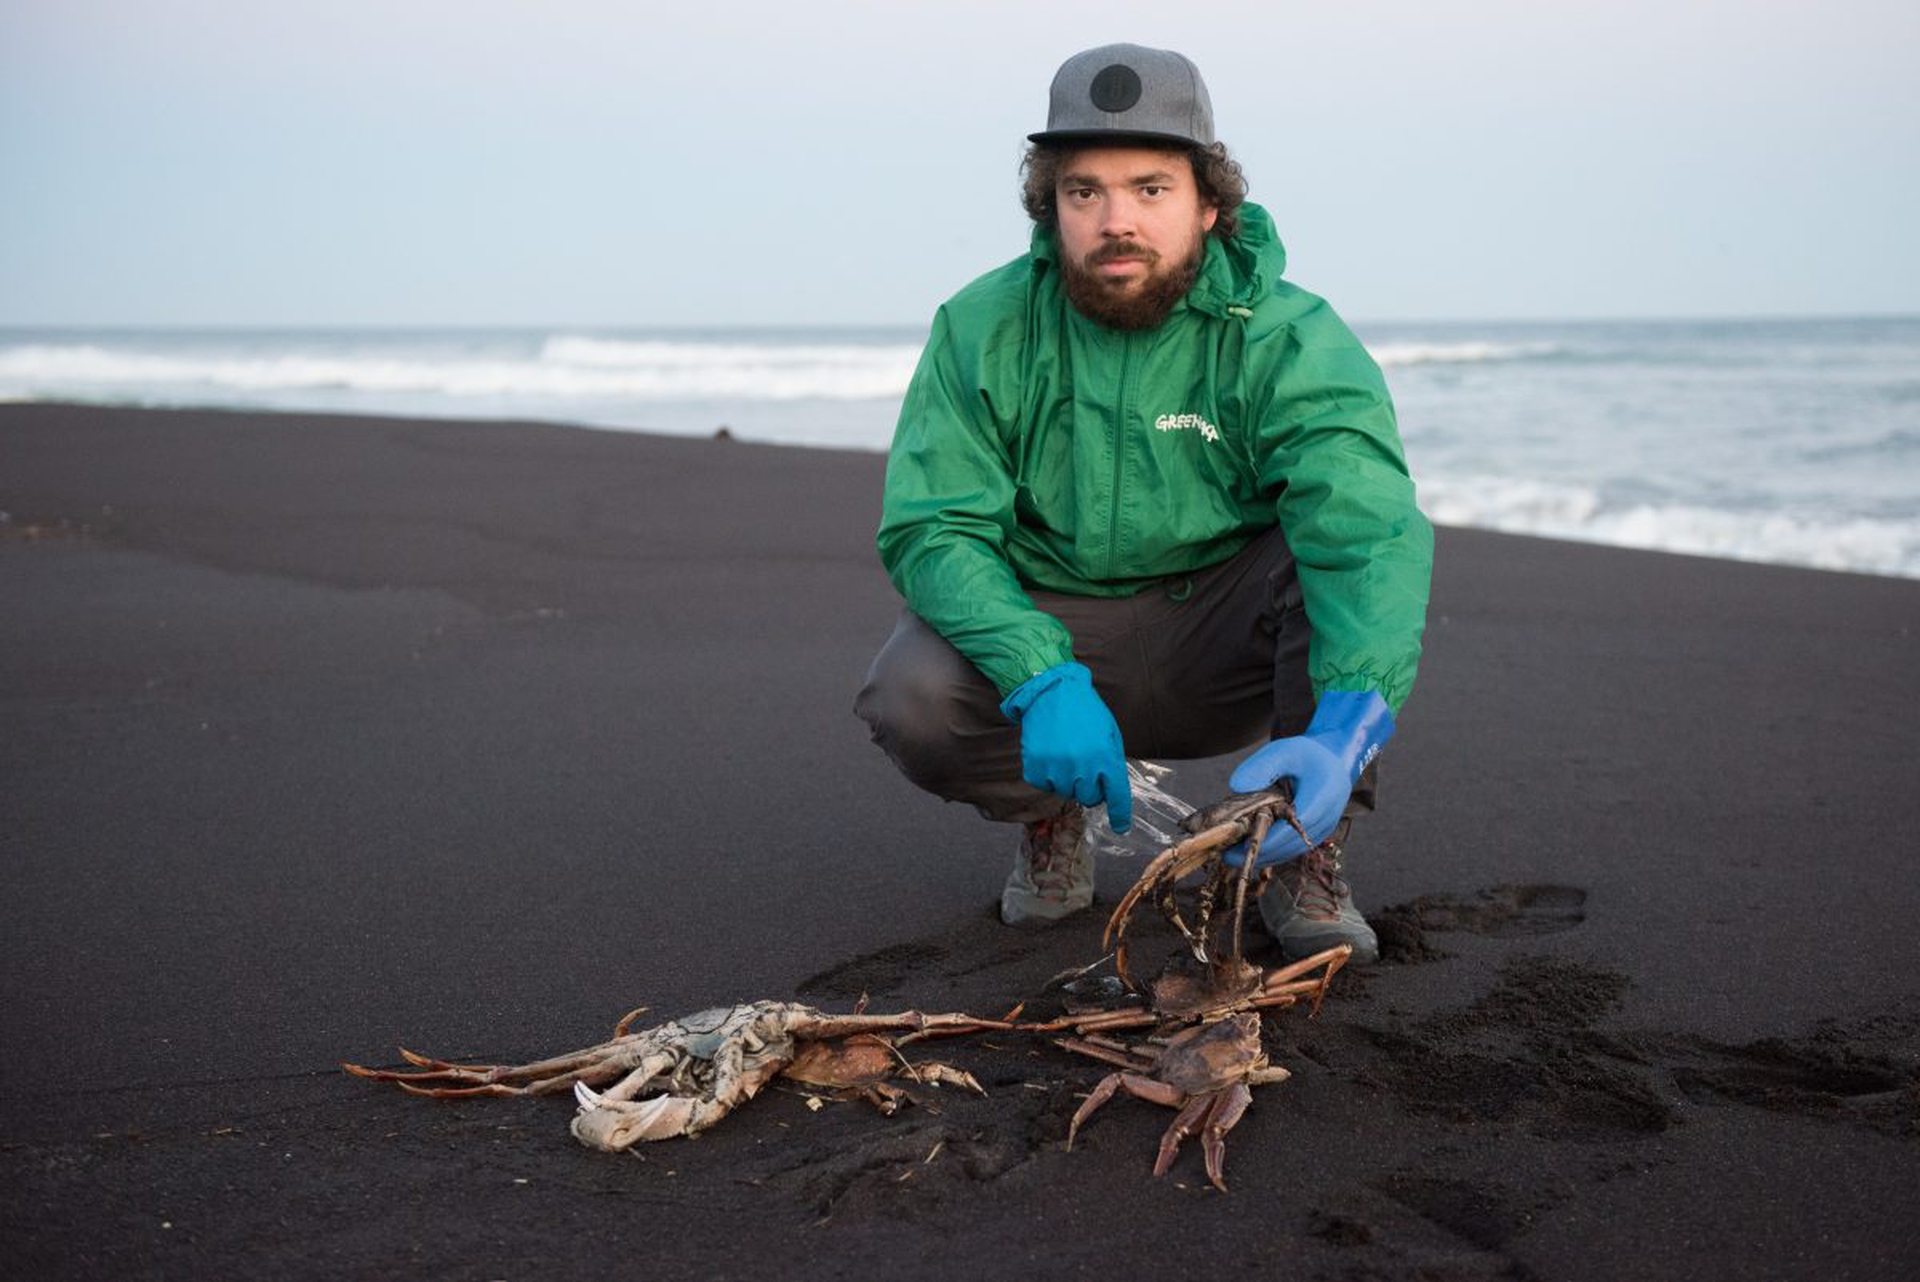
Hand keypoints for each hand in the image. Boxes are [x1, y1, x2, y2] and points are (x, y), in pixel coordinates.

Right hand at [1000, 662, 1132, 832]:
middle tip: (1084, 764)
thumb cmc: (1085, 712)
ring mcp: (1056, 769)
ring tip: (1065, 751)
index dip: (1119, 814)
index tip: (1120, 826)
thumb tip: (1107, 791)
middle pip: (1089, 798)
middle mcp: (1082, 767)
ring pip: (1065, 792)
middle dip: (1089, 787)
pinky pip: (1044, 784)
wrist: (1051, 691)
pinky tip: (1049, 752)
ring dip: (1067, 778)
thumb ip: (1111, 763)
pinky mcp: (1035, 768)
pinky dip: (1047, 774)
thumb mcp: (1109, 734)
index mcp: (1105, 758)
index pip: (1116, 796)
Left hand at [1224, 691, 1393, 866]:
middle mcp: (1326, 820)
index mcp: (1321, 798)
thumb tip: (1236, 786)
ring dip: (1264, 855)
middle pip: (1289, 846)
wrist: (1334, 761)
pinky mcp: (1317, 836)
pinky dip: (1273, 851)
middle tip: (1226, 855)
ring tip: (1233, 854)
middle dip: (1258, 852)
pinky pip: (1293, 849)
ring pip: (1290, 852)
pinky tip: (1250, 848)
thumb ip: (1261, 767)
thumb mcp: (1283, 751)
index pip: (1290, 829)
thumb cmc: (1307, 756)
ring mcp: (1323, 831)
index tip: (1236, 846)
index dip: (1263, 841)